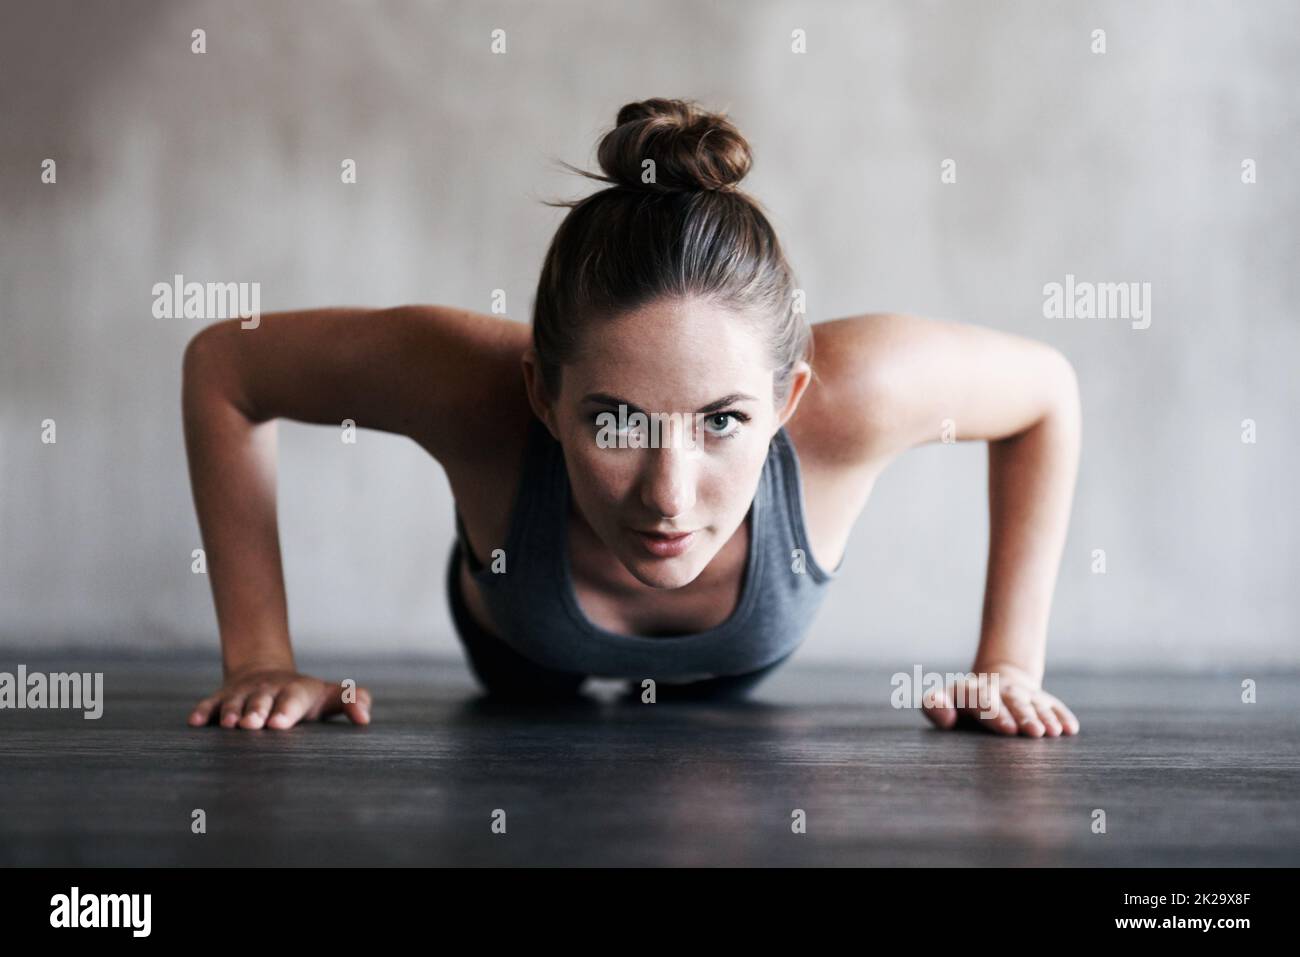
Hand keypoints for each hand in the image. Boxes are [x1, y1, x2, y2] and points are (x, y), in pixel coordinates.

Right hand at [188, 666, 372, 729]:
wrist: (267, 674)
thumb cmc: (305, 696)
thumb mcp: (331, 696)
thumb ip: (354, 701)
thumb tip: (365, 718)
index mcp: (296, 692)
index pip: (292, 700)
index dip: (285, 711)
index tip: (279, 724)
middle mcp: (267, 691)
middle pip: (261, 701)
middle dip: (256, 712)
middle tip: (251, 725)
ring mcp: (243, 694)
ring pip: (234, 702)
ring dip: (230, 712)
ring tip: (228, 725)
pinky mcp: (221, 699)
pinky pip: (209, 703)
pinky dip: (202, 711)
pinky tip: (195, 722)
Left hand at [921, 662, 1078, 736]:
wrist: (996, 681)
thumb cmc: (963, 703)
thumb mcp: (944, 700)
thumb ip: (934, 705)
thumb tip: (944, 713)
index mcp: (974, 691)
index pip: (983, 700)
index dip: (996, 714)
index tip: (1008, 730)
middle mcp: (1001, 690)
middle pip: (1013, 702)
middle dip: (1024, 716)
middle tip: (1033, 733)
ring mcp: (1023, 693)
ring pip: (1035, 704)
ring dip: (1044, 717)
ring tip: (1052, 732)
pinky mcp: (1042, 699)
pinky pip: (1055, 705)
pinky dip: (1062, 716)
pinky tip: (1070, 728)